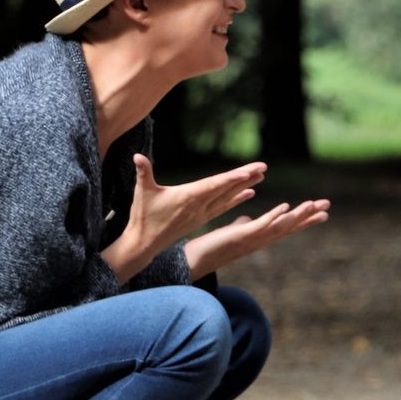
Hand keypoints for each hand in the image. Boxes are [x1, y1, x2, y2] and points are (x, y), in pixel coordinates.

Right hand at [102, 156, 265, 281]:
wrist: (145, 242)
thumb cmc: (143, 216)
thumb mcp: (142, 192)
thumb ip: (143, 172)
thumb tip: (136, 156)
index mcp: (188, 197)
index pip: (214, 185)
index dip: (232, 178)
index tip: (248, 171)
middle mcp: (199, 206)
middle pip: (226, 189)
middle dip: (245, 177)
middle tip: (263, 166)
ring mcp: (202, 213)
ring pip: (228, 197)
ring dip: (244, 186)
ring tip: (261, 176)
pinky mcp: (201, 218)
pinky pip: (224, 206)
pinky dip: (237, 199)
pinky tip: (249, 193)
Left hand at [184, 197, 331, 276]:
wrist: (195, 261)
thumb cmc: (213, 248)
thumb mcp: (232, 233)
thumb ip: (242, 225)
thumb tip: (246, 219)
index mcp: (260, 237)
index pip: (287, 226)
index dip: (304, 219)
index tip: (323, 212)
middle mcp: (261, 240)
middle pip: (290, 226)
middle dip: (309, 216)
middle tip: (328, 206)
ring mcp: (252, 239)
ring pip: (280, 226)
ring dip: (297, 215)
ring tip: (313, 204)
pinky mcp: (240, 236)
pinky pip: (261, 225)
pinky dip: (274, 216)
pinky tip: (285, 207)